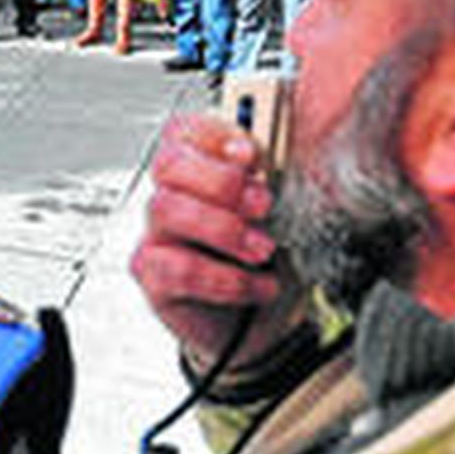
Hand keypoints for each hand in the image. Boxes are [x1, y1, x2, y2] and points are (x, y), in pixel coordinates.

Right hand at [130, 113, 303, 367]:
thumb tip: (300, 143)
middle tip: (263, 203)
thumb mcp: (280, 209)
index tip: (253, 154)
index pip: (183, 131)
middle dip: (220, 180)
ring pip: (167, 209)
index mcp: (198, 170)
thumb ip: (278, 175)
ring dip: (224, 228)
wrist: (258, 322)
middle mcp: (172, 197)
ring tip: (263, 249)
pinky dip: (227, 280)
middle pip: (169, 163)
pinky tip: (257, 285)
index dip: (215, 134)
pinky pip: (178, 269)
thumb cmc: (265, 259)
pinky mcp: (155, 278)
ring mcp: (158, 236)